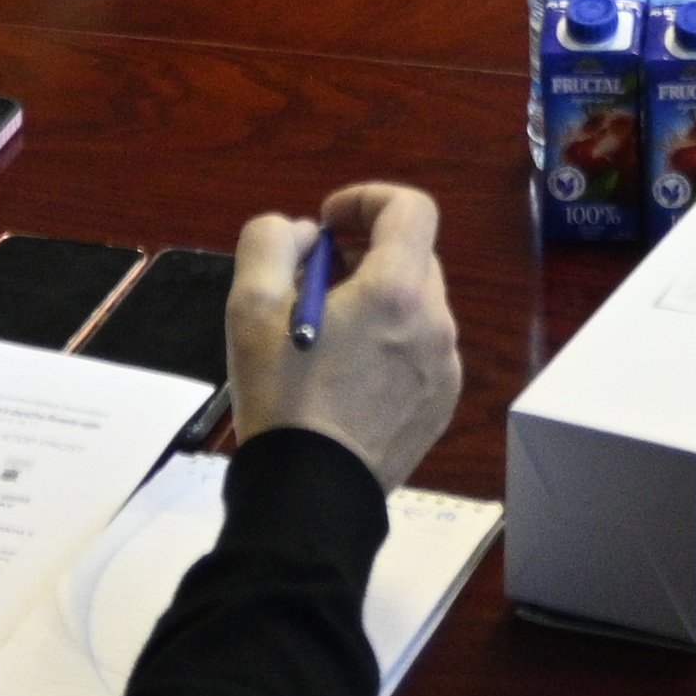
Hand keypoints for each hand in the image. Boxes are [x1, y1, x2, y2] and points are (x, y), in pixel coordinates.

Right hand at [225, 184, 460, 489]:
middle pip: (412, 257)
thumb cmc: (281, 397)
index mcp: (397, 290)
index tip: (329, 222)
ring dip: (376, 302)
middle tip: (313, 283)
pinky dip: (390, 344)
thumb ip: (272, 242)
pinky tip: (347, 377)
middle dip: (364, 255)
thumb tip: (306, 235)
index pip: (410, 208)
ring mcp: (445, 368)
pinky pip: (420, 352)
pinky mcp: (441, 405)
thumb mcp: (249, 306)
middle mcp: (435, 323)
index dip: (367, 199)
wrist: (311, 496)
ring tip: (325, 338)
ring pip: (416, 307)